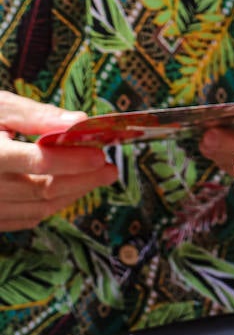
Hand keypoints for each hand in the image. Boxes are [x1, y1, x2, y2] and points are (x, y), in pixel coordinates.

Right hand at [0, 93, 116, 231]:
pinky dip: (50, 206)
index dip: (73, 160)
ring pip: (36, 208)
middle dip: (82, 179)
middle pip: (41, 189)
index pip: (36, 162)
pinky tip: (68, 190)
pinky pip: (23, 219)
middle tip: (110, 168)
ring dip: (72, 194)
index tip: (100, 154)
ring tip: (97, 177)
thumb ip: (35, 115)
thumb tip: (79, 121)